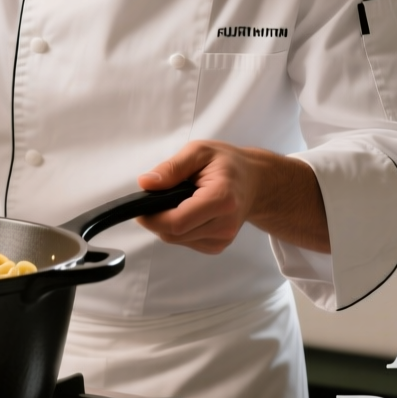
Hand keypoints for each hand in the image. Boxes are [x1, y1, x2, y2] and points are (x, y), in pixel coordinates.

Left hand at [136, 140, 329, 254]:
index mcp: (222, 198)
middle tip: (156, 198)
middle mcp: (225, 224)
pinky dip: (179, 228)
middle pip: (174, 234)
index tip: (141, 206)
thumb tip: (146, 184)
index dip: (153, 217)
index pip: (178, 222)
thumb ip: (171, 168)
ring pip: (177, 240)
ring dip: (168, 223)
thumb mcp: (198, 152)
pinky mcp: (218, 245)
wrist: (255, 181)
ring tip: (179, 200)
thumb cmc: (228, 164)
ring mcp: (224, 238)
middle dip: (157, 218)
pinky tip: (188, 211)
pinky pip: (186, 242)